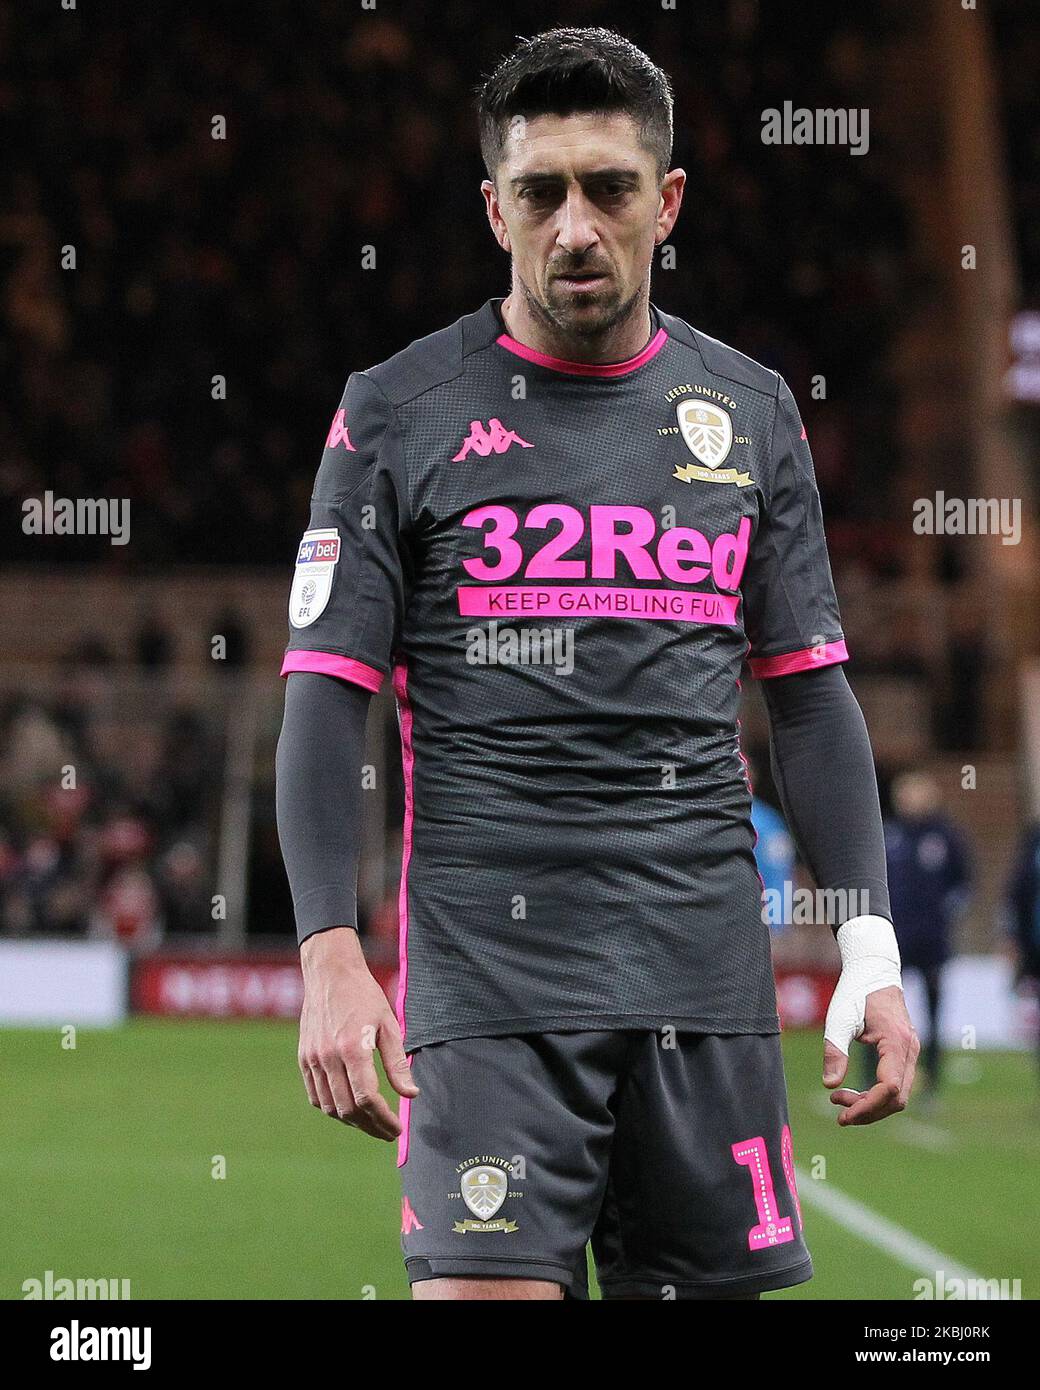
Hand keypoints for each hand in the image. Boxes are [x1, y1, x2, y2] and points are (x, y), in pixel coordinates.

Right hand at [298, 926, 418, 1139]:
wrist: (330, 973)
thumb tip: (411, 1094)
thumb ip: (397, 1063)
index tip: (396, 1128)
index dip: (382, 1119)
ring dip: (351, 1121)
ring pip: (329, 1107)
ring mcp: (312, 1059)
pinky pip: (315, 1096)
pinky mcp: (304, 1058)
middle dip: (370, 1126)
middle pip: (348, 1108)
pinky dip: (332, 1108)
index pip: (367, 1098)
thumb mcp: (389, 1025)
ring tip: (371, 1122)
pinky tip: (348, 1108)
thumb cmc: (364, 995)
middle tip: (387, 1132)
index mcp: (353, 1048)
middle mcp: (329, 1057)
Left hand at [824, 984, 918, 1124]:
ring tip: (839, 1099)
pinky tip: (854, 1093)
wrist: (874, 973)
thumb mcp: (839, 1018)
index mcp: (896, 1041)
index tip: (842, 1114)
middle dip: (868, 1111)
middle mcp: (910, 1051)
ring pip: (898, 1095)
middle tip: (838, 1112)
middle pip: (897, 1098)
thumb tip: (829, 1085)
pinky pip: (896, 1084)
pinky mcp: (905, 1055)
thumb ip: (835, 1050)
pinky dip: (876, 1095)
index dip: (867, 1106)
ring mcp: (911, 1053)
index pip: (889, 1087)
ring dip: (871, 1105)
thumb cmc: (855, 992)